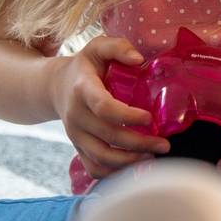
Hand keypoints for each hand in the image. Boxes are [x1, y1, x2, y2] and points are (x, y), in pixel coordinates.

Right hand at [49, 36, 168, 178]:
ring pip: (101, 157)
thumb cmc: (86, 66)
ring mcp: (75, 135)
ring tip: (153, 157)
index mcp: (83, 89)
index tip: (150, 119)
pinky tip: (135, 168)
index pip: (104, 107)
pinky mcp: (77, 147)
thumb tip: (139, 59)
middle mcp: (76, 116)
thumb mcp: (98, 47)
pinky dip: (113, 173)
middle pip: (108, 137)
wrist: (56, 87)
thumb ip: (118, 47)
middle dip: (138, 144)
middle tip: (164, 144)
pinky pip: (93, 167)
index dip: (127, 116)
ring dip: (129, 162)